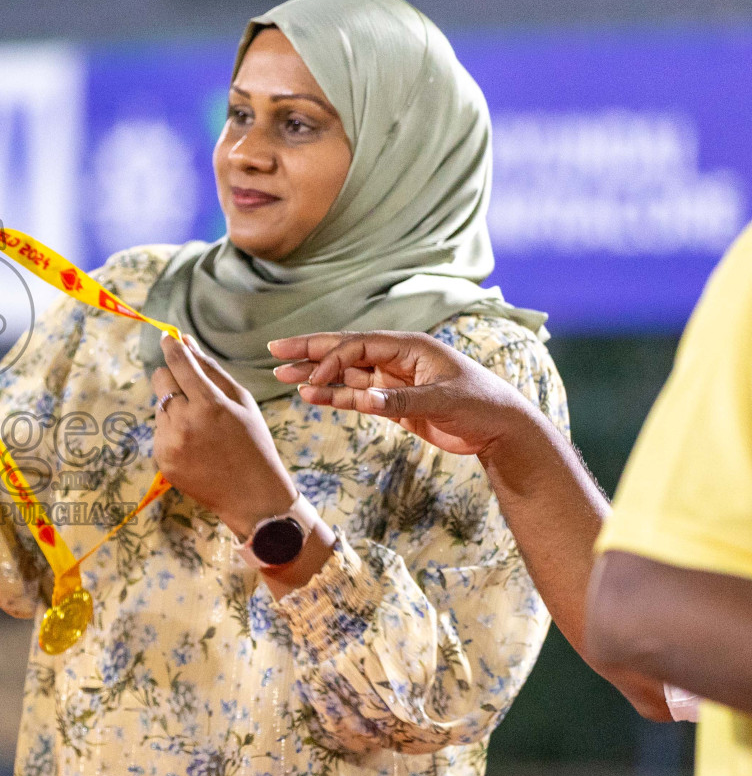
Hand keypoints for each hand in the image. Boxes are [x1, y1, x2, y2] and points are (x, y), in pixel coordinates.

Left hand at [152, 334, 294, 536]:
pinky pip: (159, 431)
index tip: (167, 337)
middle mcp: (184, 423)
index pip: (179, 364)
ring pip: (159, 406)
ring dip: (174, 408)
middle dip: (171, 377)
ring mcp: (169, 443)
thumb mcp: (241, 401)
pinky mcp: (161, 459)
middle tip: (190, 389)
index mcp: (209, 405)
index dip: (171, 346)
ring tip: (202, 428)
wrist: (251, 496)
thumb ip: (210, 369)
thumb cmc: (253, 442)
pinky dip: (172, 431)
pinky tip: (195, 446)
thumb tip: (184, 340)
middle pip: (159, 380)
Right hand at [269, 331, 531, 457]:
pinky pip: (356, 396)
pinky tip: (310, 396)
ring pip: (345, 374)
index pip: (358, 347)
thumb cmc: (480, 405)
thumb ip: (400, 400)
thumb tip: (362, 400)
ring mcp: (393, 380)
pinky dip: (334, 396)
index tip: (310, 381)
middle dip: (310, 351)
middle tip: (274, 350)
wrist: (501, 429)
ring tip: (281, 375)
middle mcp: (397, 358)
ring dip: (316, 375)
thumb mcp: (442, 401)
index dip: (330, 360)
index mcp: (409, 346)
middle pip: (345, 350)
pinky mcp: (394, 402)